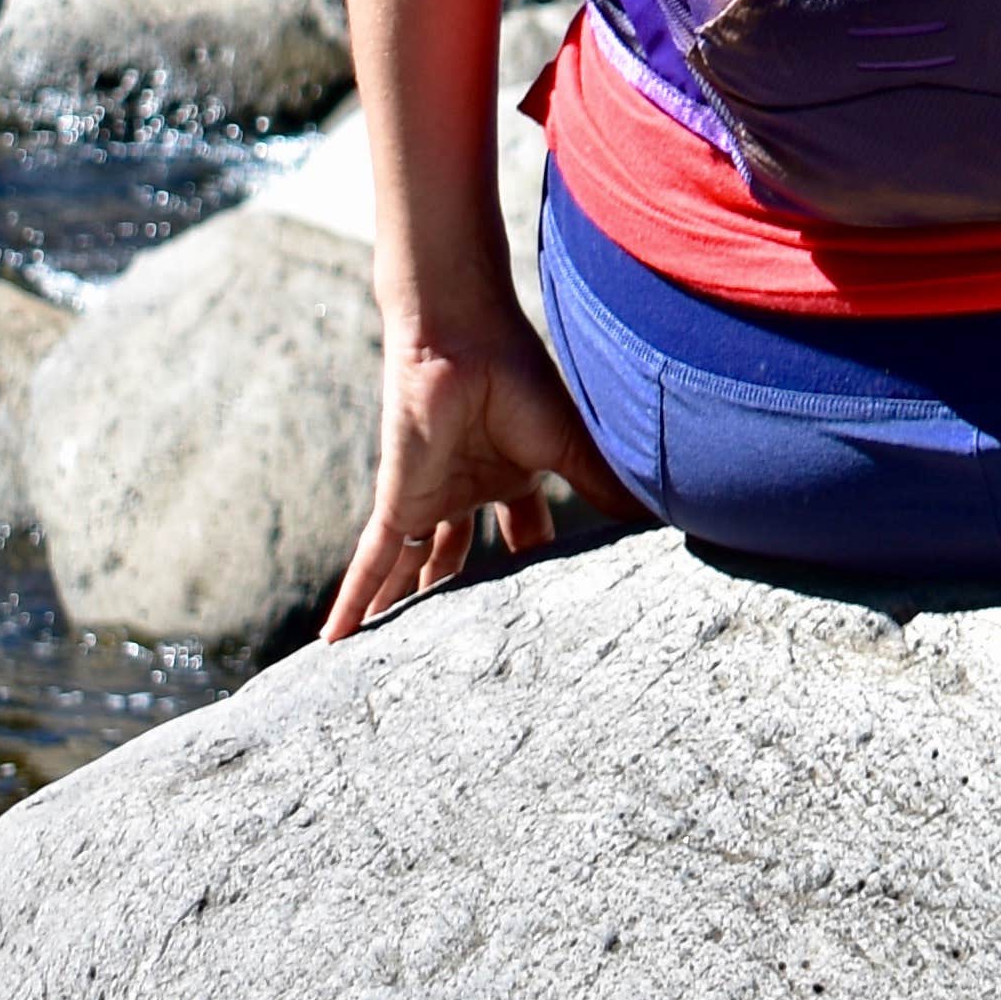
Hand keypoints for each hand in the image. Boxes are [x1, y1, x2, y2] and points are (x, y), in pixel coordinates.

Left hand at [322, 305, 639, 640]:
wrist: (461, 340)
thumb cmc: (520, 379)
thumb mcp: (570, 448)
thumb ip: (605, 489)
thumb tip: (663, 523)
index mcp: (515, 476)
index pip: (525, 537)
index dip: (532, 571)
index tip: (545, 613)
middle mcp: (470, 491)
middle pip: (464, 560)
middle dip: (462, 600)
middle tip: (462, 650)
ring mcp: (431, 500)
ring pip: (415, 568)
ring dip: (403, 608)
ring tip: (391, 659)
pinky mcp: (399, 505)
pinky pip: (373, 563)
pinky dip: (355, 600)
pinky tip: (337, 641)